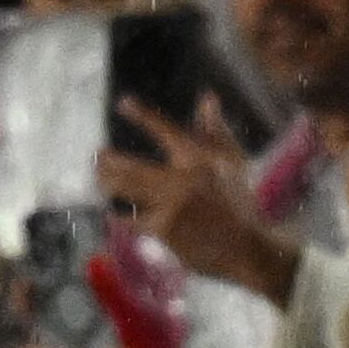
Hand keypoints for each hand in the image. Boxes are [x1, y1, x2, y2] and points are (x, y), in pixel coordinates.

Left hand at [103, 96, 304, 305]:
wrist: (252, 251)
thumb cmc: (241, 203)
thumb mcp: (233, 163)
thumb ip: (215, 129)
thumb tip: (207, 96)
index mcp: (199, 161)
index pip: (167, 131)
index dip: (144, 116)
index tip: (123, 102)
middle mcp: (182, 181)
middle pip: (132, 165)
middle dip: (108, 160)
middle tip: (96, 155)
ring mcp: (171, 207)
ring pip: (126, 190)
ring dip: (107, 183)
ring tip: (99, 180)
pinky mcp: (164, 231)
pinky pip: (133, 219)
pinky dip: (121, 215)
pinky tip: (113, 212)